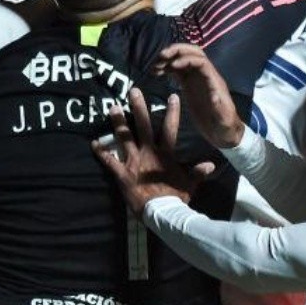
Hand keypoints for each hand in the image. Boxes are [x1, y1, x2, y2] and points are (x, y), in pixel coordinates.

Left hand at [92, 88, 208, 216]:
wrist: (161, 212)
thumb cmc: (177, 196)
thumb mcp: (191, 183)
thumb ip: (198, 171)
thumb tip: (211, 163)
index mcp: (165, 153)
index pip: (170, 128)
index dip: (172, 112)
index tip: (172, 96)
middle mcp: (148, 152)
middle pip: (143, 125)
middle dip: (138, 108)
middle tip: (133, 91)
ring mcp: (134, 162)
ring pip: (124, 138)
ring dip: (118, 123)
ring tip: (112, 107)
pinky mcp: (122, 173)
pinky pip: (109, 161)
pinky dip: (102, 153)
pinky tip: (93, 143)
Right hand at [152, 43, 244, 148]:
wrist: (223, 132)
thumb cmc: (225, 126)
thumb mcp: (224, 119)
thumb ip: (220, 108)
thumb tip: (214, 96)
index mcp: (214, 81)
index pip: (201, 62)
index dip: (187, 59)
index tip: (173, 64)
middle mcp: (205, 76)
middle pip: (193, 53)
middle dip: (178, 50)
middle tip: (161, 56)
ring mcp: (197, 79)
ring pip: (183, 59)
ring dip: (170, 58)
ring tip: (154, 66)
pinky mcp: (189, 85)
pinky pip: (177, 71)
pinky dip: (166, 68)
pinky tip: (155, 72)